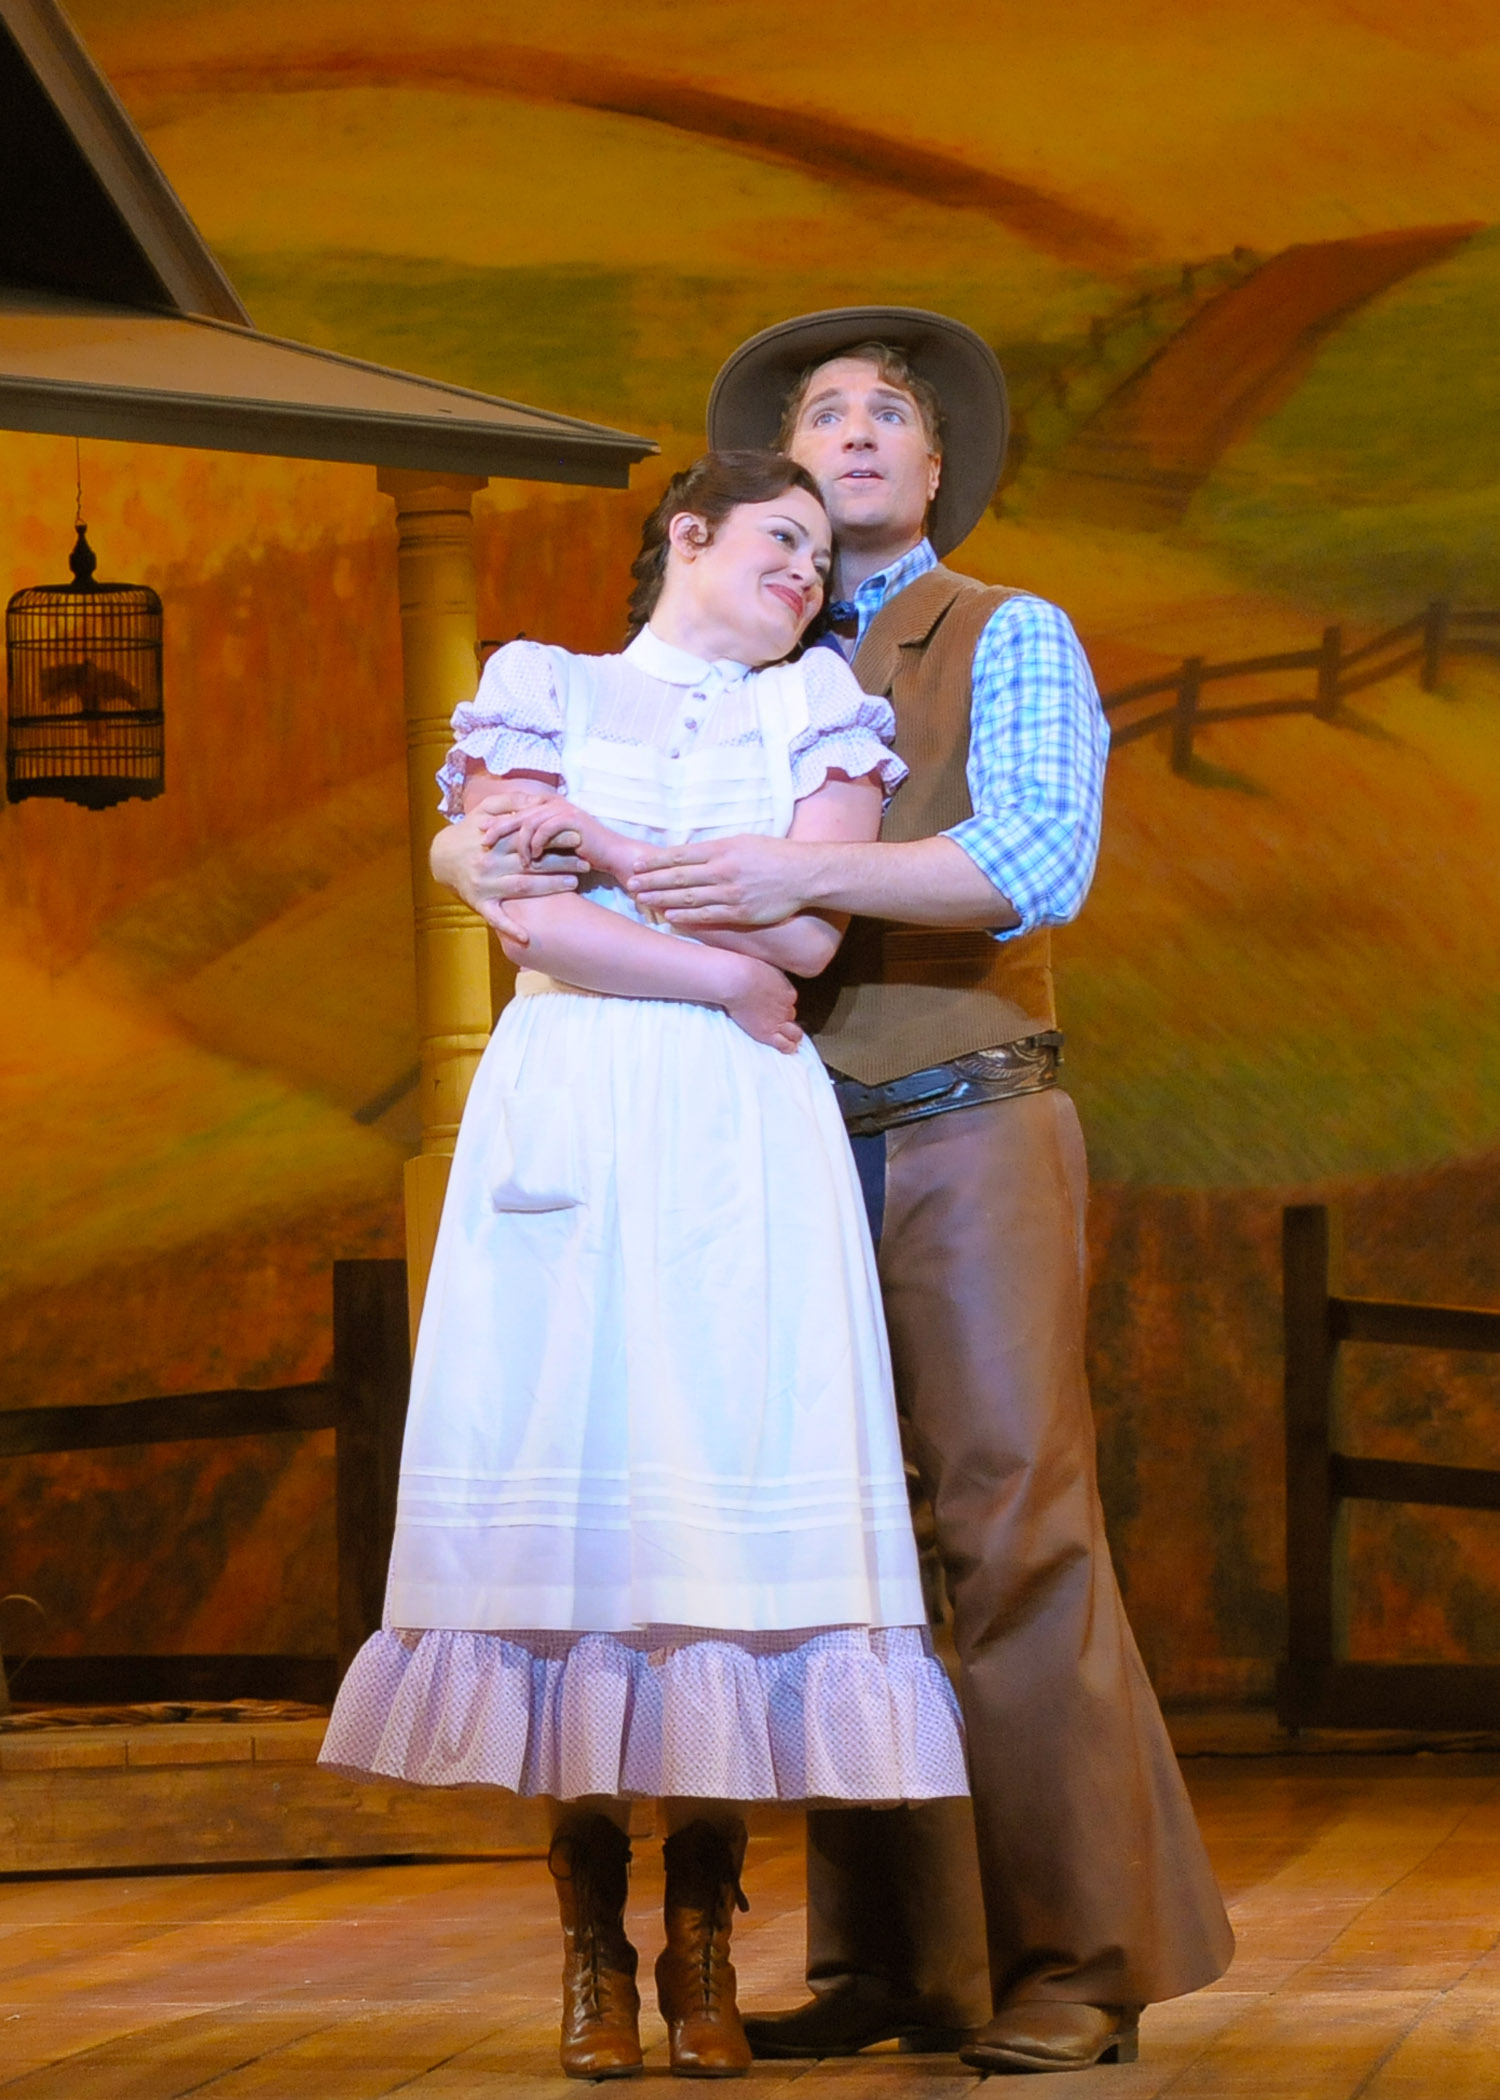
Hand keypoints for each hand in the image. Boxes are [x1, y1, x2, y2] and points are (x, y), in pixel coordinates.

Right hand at [430, 804, 584, 944]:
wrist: (440, 856)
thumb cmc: (469, 831)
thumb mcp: (485, 809)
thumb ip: (512, 800)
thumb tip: (539, 798)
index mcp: (495, 840)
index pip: (530, 837)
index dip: (555, 837)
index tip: (578, 837)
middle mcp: (491, 862)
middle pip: (531, 863)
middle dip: (560, 862)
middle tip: (585, 863)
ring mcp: (485, 884)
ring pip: (522, 887)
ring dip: (549, 887)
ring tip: (574, 883)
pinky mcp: (480, 902)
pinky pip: (495, 918)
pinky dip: (509, 928)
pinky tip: (526, 938)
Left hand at [488, 796, 635, 884]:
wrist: (611, 854)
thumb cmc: (582, 853)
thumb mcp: (553, 844)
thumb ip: (535, 839)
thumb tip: (507, 846)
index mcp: (546, 806)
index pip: (516, 809)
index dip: (497, 819)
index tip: (481, 833)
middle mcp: (553, 803)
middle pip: (518, 812)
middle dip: (499, 827)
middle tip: (484, 841)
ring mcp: (563, 810)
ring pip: (530, 821)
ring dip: (520, 841)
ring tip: (516, 857)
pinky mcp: (572, 820)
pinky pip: (546, 829)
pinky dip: (538, 843)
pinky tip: (534, 857)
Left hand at [628, 834, 810, 927]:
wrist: (804, 874)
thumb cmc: (774, 855)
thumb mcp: (743, 841)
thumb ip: (716, 849)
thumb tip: (689, 854)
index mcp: (723, 849)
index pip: (681, 855)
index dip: (656, 861)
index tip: (637, 864)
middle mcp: (724, 869)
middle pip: (679, 876)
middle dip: (651, 880)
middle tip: (630, 883)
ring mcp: (731, 892)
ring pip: (689, 896)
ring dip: (662, 898)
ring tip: (642, 899)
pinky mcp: (740, 912)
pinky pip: (707, 915)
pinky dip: (686, 915)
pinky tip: (669, 915)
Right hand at [721, 955, 801, 1053]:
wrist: (738, 981)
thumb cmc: (745, 969)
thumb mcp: (765, 967)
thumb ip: (770, 976)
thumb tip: (767, 975)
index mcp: (788, 991)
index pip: (790, 1000)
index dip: (783, 1003)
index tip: (775, 1003)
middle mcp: (787, 1007)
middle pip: (792, 1015)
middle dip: (787, 1018)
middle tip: (781, 1021)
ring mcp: (779, 1021)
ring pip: (795, 1032)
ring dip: (793, 1035)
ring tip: (791, 1040)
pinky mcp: (768, 1033)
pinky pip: (785, 1045)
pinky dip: (789, 1047)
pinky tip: (789, 1049)